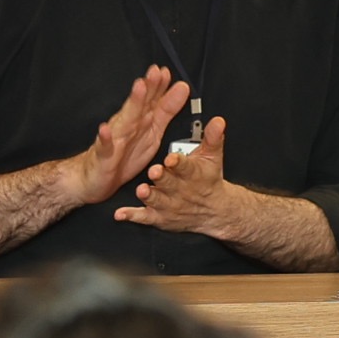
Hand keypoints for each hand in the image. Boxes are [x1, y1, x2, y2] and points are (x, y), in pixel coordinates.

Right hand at [71, 68, 185, 207]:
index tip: (166, 72)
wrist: (93, 178)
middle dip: (148, 89)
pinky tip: (105, 130)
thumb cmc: (122, 157)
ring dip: (131, 105)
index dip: (160, 87)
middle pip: (139, 106)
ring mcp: (114, 140)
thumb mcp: (152, 133)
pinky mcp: (103, 156)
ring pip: (124, 121)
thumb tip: (181, 89)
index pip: (152, 101)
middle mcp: (127, 127)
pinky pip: (104, 147)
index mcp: (141, 123)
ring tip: (138, 89)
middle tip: (155, 73)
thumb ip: (166, 111)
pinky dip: (105, 139)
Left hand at [118, 114, 236, 232]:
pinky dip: (131, 215)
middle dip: (161, 177)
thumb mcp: (212, 157)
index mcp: (192, 173)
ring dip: (148, 195)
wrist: (213, 211)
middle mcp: (179, 190)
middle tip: (154, 171)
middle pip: (169, 183)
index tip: (171, 158)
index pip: (185, 166)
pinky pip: (143, 216)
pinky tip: (120, 214)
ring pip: (156, 199)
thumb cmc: (208, 180)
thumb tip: (218, 121)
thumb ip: (212, 137)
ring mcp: (168, 204)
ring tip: (142, 190)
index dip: (178, 163)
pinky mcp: (158, 216)